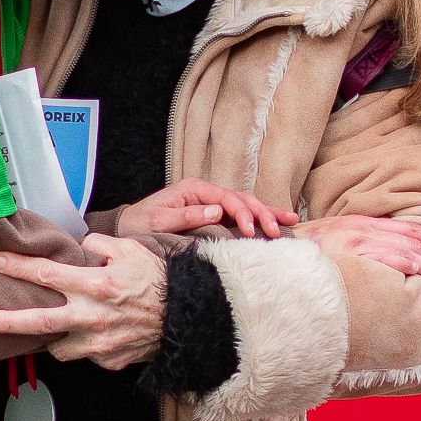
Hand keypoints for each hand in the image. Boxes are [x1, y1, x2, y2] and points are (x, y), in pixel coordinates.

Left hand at [0, 233, 167, 368]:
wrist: (189, 318)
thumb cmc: (159, 282)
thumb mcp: (131, 250)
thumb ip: (99, 246)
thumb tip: (79, 248)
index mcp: (95, 285)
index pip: (47, 274)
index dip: (18, 267)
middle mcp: (91, 317)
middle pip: (39, 322)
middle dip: (7, 321)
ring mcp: (98, 344)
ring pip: (58, 348)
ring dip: (50, 340)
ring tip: (45, 332)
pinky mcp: (108, 362)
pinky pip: (85, 356)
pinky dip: (83, 347)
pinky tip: (88, 338)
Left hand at [116, 181, 295, 240]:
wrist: (129, 227)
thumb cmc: (141, 224)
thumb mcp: (159, 220)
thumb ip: (187, 216)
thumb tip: (218, 211)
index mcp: (194, 190)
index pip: (227, 198)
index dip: (242, 213)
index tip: (251, 231)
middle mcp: (206, 194)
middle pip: (242, 199)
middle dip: (262, 214)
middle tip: (277, 231)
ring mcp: (212, 203)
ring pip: (247, 205)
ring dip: (268, 213)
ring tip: (291, 222)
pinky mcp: (215, 215)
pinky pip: (241, 215)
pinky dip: (259, 219)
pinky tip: (278, 223)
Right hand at [306, 212, 420, 283]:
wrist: (276, 248)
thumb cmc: (303, 252)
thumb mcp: (333, 239)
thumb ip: (356, 242)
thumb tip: (376, 256)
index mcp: (362, 224)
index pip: (405, 228)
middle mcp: (364, 230)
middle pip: (412, 240)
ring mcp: (359, 243)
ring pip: (407, 251)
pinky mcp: (353, 256)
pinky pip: (389, 261)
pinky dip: (410, 267)